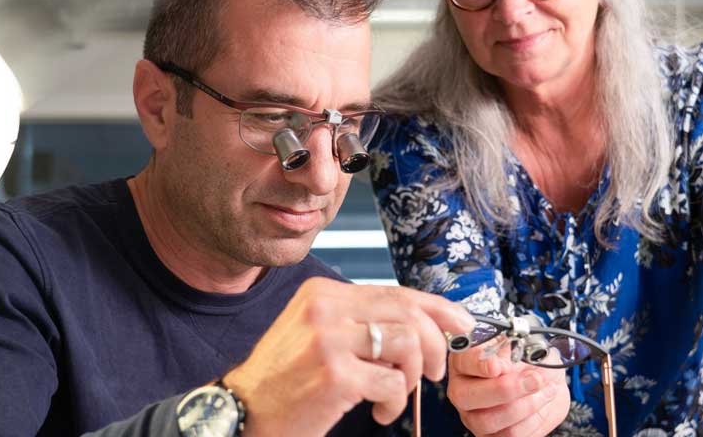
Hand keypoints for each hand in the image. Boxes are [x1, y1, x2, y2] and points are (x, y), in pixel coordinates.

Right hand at [223, 277, 473, 436]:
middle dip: (434, 345)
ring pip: (407, 344)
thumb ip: (361, 321)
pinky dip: (397, 401)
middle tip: (434, 372)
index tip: (461, 323)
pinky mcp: (334, 375)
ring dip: (412, 376)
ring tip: (396, 395)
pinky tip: (381, 410)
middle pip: (407, 313)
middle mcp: (325, 307)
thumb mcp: (318, 333)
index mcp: (323, 292)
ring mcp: (328, 339)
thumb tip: (423, 323)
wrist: (241, 411)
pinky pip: (393, 382)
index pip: (394, 291)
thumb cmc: (286, 377)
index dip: (436, 307)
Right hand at [447, 342, 570, 436]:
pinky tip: (541, 404)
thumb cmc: (531, 361)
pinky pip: (510, 435)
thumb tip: (501, 366)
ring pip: (489, 420)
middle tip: (533, 379)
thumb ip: (510, 351)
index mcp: (464, 360)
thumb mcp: (524, 345)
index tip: (497, 366)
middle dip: (504, 389)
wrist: (549, 381)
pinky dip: (532, 420)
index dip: (478, 365)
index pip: (462, 362)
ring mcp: (474, 417)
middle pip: (466, 396)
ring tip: (544, 390)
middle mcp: (463, 390)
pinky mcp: (492, 436)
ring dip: (525, 405)